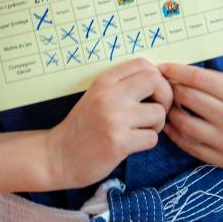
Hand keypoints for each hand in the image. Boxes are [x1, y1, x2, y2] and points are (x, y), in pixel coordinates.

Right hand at [43, 59, 171, 189]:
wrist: (57, 157)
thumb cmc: (83, 127)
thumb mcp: (97, 96)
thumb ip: (123, 86)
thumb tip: (161, 79)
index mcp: (104, 81)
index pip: (143, 64)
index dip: (158, 77)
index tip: (154, 93)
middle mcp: (109, 96)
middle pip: (156, 81)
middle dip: (166, 97)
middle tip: (157, 111)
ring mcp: (114, 119)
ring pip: (159, 113)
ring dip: (157, 125)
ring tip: (141, 130)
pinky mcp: (118, 142)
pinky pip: (152, 138)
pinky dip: (148, 143)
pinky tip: (133, 144)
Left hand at [161, 62, 222, 167]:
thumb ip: (210, 80)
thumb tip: (174, 74)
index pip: (196, 79)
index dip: (175, 71)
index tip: (162, 68)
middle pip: (187, 99)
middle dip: (171, 90)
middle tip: (164, 87)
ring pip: (184, 124)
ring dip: (170, 113)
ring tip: (167, 107)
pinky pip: (189, 146)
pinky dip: (176, 134)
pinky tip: (173, 125)